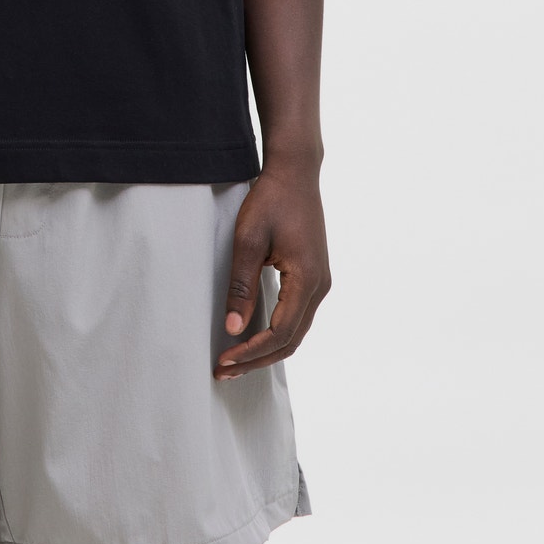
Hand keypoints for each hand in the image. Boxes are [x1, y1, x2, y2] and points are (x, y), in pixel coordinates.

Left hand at [215, 162, 329, 379]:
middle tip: (224, 371)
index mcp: (307, 280)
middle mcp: (320, 287)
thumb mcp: (248, 241)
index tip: (223, 360)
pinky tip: (253, 336)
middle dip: (257, 359)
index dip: (250, 352)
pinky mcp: (313, 276)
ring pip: (295, 331)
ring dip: (266, 349)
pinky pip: (297, 316)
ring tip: (234, 360)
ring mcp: (320, 282)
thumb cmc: (271, 200)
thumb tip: (233, 329)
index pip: (280, 333)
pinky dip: (275, 332)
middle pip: (291, 341)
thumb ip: (242, 286)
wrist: (295, 172)